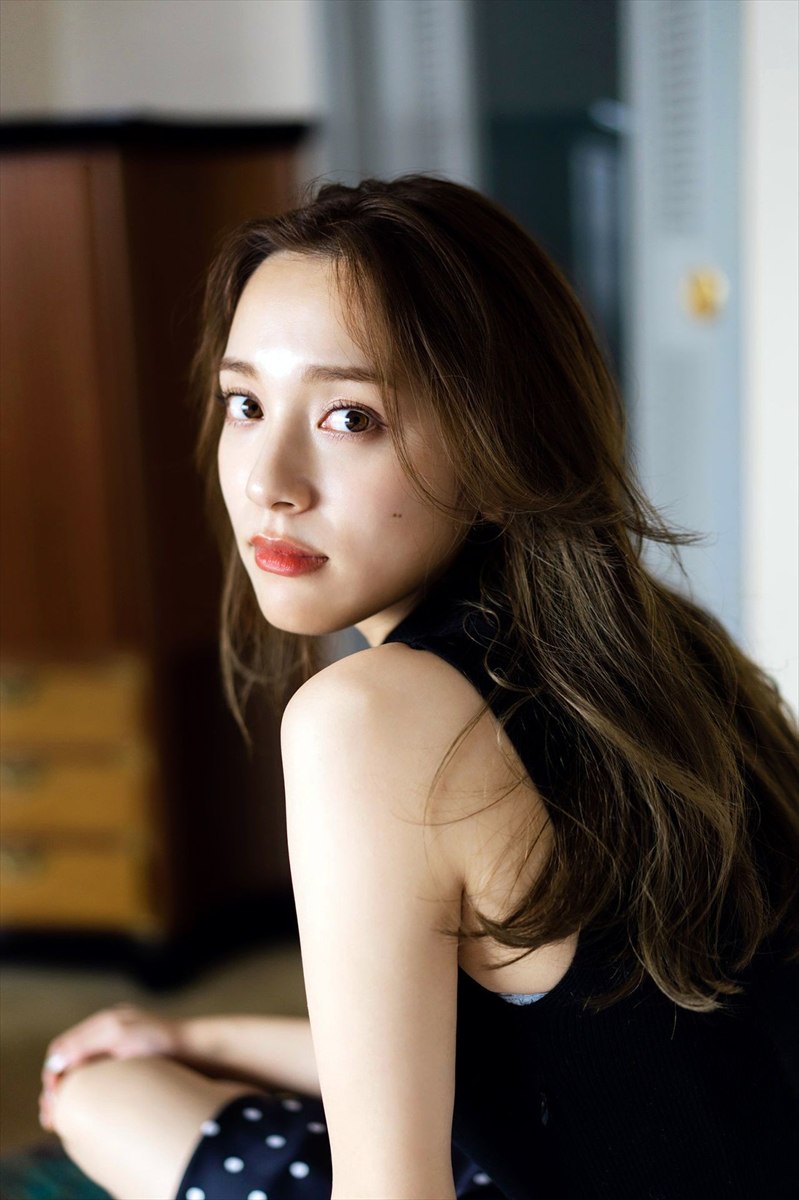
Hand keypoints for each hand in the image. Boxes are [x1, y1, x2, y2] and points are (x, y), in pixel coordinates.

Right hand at [39, 1003, 182, 1130]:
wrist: (198, 1052)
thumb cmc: (162, 1041)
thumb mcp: (120, 1036)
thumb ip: (86, 1044)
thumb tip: (54, 1062)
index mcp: (104, 1023)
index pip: (62, 1048)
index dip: (52, 1072)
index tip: (52, 1095)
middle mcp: (108, 1034)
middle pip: (68, 1063)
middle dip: (56, 1088)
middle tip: (51, 1115)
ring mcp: (118, 1050)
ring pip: (81, 1074)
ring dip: (70, 1094)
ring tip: (62, 1118)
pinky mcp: (129, 1066)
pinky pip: (98, 1081)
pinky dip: (87, 1095)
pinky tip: (89, 1110)